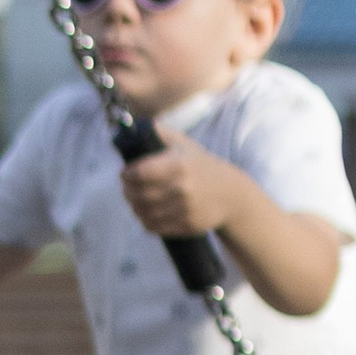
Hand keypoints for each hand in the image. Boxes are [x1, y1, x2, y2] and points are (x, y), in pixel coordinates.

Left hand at [115, 132, 242, 241]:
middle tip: (127, 188)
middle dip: (127, 191)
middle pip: (139, 195)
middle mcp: (182, 188)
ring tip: (135, 200)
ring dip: (134, 206)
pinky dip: (145, 220)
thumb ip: (159, 133)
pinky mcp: (186, 226)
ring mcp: (185, 209)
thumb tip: (132, 128)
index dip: (127, 175)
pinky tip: (146, 212)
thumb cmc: (201, 166)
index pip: (140, 173)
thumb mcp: (185, 145)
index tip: (125, 173)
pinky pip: (154, 226)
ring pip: (144, 213)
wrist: (231, 194)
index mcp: (179, 165)